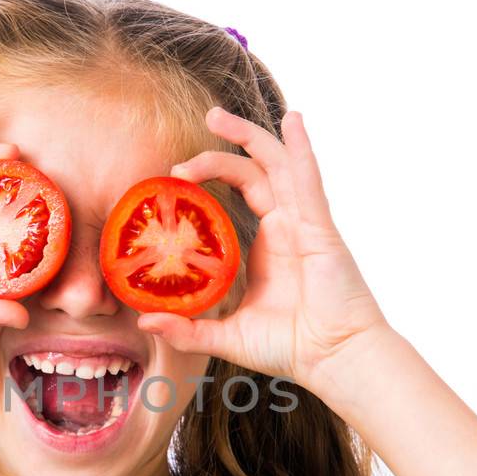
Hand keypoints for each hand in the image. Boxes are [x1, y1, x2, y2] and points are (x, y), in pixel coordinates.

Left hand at [141, 106, 394, 394]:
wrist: (333, 359)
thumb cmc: (290, 348)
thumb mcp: (227, 336)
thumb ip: (186, 328)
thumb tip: (143, 319)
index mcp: (266, 245)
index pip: (238, 194)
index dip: (211, 176)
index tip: (176, 175)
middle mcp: (285, 226)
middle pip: (255, 169)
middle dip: (229, 142)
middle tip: (203, 121)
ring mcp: (303, 223)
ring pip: (275, 164)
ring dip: (249, 135)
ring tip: (217, 116)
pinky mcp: (319, 228)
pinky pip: (308, 180)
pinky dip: (301, 148)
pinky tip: (294, 120)